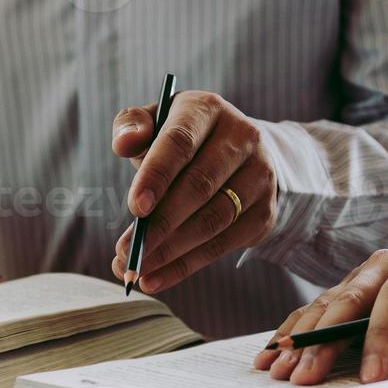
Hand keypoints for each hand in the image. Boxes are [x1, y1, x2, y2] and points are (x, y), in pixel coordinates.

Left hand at [110, 91, 277, 293]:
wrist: (240, 153)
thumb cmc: (182, 138)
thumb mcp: (156, 122)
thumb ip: (132, 126)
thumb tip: (123, 143)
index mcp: (207, 109)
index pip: (181, 142)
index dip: (157, 175)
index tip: (135, 207)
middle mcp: (242, 138)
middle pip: (200, 186)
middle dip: (160, 223)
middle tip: (126, 252)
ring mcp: (259, 175)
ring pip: (213, 220)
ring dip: (171, 250)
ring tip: (136, 268)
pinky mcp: (265, 211)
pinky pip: (224, 244)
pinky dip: (186, 265)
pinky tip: (157, 277)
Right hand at [251, 245, 387, 385]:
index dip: (382, 335)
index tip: (371, 378)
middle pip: (352, 296)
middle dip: (325, 340)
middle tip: (304, 379)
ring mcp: (367, 274)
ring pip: (328, 302)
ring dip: (301, 338)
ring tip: (278, 372)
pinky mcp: (351, 290)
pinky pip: (317, 308)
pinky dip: (294, 332)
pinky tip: (271, 356)